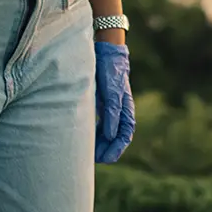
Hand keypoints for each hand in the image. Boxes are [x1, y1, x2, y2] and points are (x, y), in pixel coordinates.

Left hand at [94, 40, 134, 163]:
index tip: (106, 159)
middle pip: (116, 136)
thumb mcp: (111, 90)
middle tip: (94, 160)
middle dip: (107, 150)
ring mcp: (110, 106)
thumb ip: (112, 111)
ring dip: (100, 143)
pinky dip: (95, 132)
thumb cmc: (110, 70)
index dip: (116, 149)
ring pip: (108, 131)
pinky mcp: (101, 102)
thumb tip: (112, 135)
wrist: (105, 51)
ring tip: (89, 153)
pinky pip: (100, 122)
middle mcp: (119, 110)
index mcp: (125, 109)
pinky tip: (86, 137)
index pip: (125, 135)